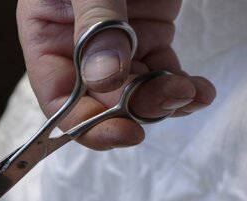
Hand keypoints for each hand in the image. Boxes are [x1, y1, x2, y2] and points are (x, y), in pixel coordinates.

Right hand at [17, 0, 216, 149]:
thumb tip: (105, 77)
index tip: (121, 133)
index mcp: (47, 33)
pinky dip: (181, 87)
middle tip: (170, 100)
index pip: (57, 96)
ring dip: (163, 102)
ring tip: (190, 91)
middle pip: (99, 101)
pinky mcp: (148, 35)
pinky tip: (199, 89)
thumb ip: (95, 20)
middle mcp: (77, 46)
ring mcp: (115, 43)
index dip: (85, 122)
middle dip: (135, 110)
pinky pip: (161, 74)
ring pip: (134, 94)